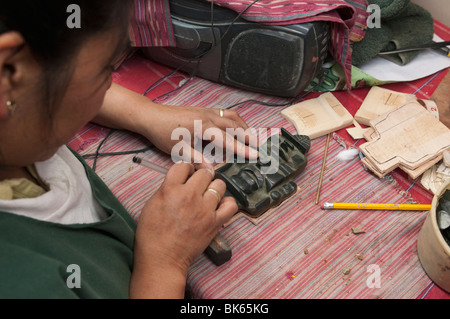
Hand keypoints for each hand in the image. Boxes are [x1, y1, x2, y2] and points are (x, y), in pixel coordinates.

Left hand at [95, 83, 257, 169]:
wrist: (150, 116)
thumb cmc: (162, 133)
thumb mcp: (178, 150)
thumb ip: (197, 160)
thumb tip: (212, 171)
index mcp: (202, 126)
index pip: (227, 139)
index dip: (242, 149)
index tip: (255, 155)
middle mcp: (208, 116)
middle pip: (234, 125)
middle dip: (248, 136)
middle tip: (259, 148)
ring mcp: (207, 111)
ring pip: (232, 117)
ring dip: (244, 127)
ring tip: (252, 138)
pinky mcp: (204, 109)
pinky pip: (225, 113)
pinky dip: (235, 121)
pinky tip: (237, 128)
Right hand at [130, 162, 237, 297]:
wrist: (162, 259)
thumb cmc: (152, 235)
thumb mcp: (152, 204)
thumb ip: (167, 188)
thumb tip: (180, 179)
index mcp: (170, 189)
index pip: (184, 165)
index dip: (186, 168)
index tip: (187, 174)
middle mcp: (189, 196)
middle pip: (205, 172)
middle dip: (202, 175)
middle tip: (199, 183)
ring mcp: (204, 209)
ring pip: (219, 184)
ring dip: (214, 187)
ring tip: (208, 195)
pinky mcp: (214, 222)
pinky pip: (230, 205)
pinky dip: (227, 203)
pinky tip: (219, 205)